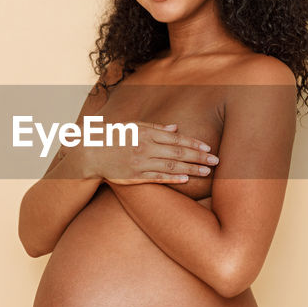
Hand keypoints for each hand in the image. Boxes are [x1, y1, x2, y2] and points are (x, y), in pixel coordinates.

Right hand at [84, 121, 218, 184]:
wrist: (91, 153)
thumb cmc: (114, 137)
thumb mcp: (133, 126)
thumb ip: (155, 127)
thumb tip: (176, 128)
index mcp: (146, 133)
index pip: (176, 138)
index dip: (193, 143)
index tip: (208, 147)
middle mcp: (145, 147)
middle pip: (178, 152)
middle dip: (199, 156)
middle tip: (216, 160)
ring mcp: (141, 163)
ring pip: (171, 166)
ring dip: (191, 169)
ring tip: (207, 171)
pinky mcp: (135, 176)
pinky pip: (158, 178)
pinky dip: (173, 179)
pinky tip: (186, 180)